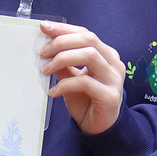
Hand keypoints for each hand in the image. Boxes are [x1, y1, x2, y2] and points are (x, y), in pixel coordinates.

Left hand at [38, 20, 123, 135]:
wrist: (98, 128)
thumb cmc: (86, 100)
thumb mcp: (71, 78)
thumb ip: (62, 63)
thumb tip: (44, 47)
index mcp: (106, 54)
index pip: (86, 33)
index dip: (64, 29)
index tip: (44, 26)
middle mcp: (113, 63)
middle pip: (89, 40)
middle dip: (62, 42)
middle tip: (42, 52)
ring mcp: (114, 79)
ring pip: (89, 56)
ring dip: (62, 59)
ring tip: (46, 70)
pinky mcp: (110, 96)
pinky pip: (85, 82)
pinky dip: (65, 84)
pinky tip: (53, 92)